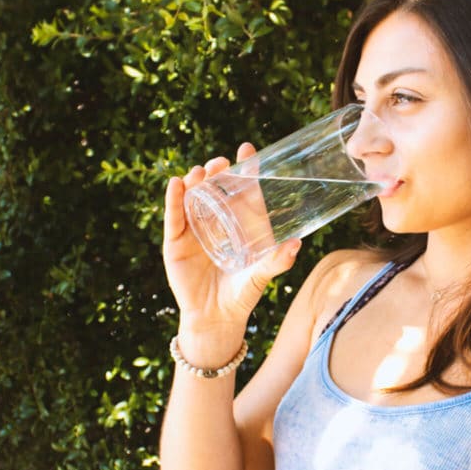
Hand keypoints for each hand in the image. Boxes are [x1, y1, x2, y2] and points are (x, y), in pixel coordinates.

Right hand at [163, 143, 301, 355]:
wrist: (215, 319)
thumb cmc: (241, 296)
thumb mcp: (260, 277)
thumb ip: (276, 262)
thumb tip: (296, 245)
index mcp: (238, 226)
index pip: (241, 192)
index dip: (244, 171)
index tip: (247, 150)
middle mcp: (216, 224)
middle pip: (215, 190)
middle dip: (217, 173)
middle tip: (221, 164)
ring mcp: (194, 231)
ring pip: (193, 199)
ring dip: (196, 182)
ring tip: (201, 172)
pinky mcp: (176, 243)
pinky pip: (174, 218)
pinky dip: (174, 200)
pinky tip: (176, 184)